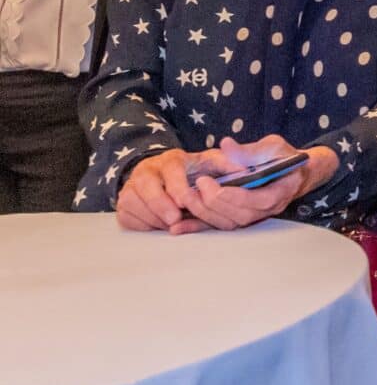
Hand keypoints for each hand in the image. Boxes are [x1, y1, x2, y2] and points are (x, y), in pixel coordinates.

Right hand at [116, 146, 235, 233]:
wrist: (162, 174)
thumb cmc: (192, 171)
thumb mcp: (212, 162)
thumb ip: (228, 163)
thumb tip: (245, 170)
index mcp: (171, 160)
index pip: (171, 170)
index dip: (177, 186)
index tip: (185, 202)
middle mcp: (147, 170)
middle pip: (146, 187)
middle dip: (160, 205)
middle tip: (174, 219)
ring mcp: (132, 186)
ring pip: (133, 203)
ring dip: (153, 217)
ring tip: (171, 223)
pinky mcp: (124, 203)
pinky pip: (126, 216)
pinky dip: (142, 224)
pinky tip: (158, 224)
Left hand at [178, 135, 338, 232]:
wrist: (293, 171)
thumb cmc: (284, 156)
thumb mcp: (273, 146)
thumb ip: (250, 149)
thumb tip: (226, 145)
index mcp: (282, 190)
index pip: (258, 201)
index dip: (233, 196)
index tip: (209, 182)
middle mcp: (269, 208)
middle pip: (241, 215)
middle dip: (214, 203)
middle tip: (197, 185)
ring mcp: (255, 215)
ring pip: (230, 224)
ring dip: (205, 214)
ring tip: (186, 198)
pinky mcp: (241, 217)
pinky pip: (220, 226)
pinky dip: (199, 228)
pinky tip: (178, 227)